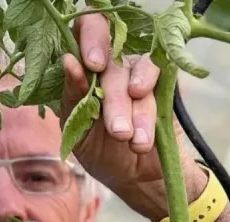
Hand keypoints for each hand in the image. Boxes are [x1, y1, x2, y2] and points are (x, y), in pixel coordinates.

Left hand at [60, 14, 206, 221]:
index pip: (82, 33)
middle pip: (108, 61)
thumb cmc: (102, 154)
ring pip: (132, 74)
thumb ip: (73, 98)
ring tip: (130, 140)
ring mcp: (135, 72)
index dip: (88, 40)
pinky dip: (148, 106)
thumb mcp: (78, 132)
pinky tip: (143, 130)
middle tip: (117, 132)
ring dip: (131, 110)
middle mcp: (109, 66)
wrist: (138, 179)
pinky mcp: (160, 83)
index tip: (90, 65)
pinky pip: (155, 76)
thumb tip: (69, 61)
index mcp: (83, 72)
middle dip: (113, 99)